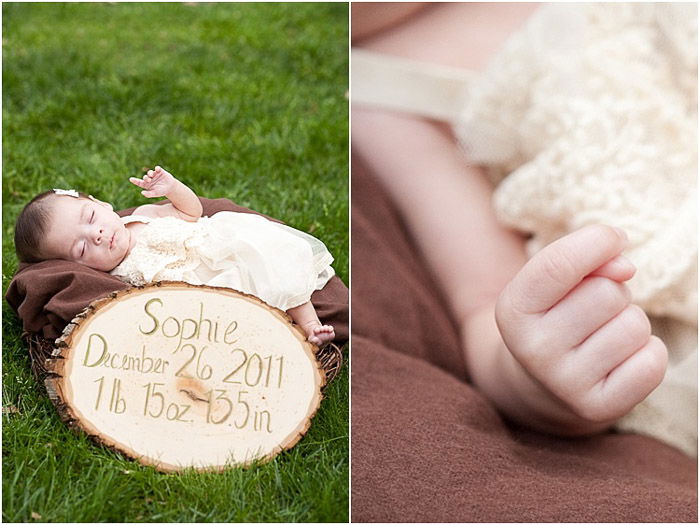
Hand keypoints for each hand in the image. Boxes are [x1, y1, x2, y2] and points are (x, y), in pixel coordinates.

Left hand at [129, 166, 177, 197]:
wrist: (171, 188)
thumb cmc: (162, 191)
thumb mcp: (155, 193)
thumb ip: (149, 194)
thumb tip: (142, 193)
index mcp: (147, 185)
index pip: (139, 182)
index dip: (135, 181)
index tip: (131, 179)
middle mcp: (150, 179)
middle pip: (145, 177)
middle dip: (146, 178)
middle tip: (148, 179)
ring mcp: (155, 174)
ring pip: (150, 172)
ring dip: (150, 173)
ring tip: (152, 175)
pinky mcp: (160, 171)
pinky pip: (157, 168)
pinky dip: (157, 168)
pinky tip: (157, 170)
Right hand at [495, 225, 666, 424]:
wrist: (541, 383)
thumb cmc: (553, 316)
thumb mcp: (551, 281)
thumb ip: (583, 257)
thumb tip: (625, 267)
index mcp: (513, 310)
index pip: (561, 263)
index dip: (598, 241)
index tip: (612, 239)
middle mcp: (533, 349)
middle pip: (608, 293)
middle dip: (612, 292)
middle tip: (592, 311)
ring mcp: (564, 383)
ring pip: (635, 325)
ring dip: (628, 322)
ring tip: (602, 335)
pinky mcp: (598, 408)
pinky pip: (653, 361)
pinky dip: (646, 353)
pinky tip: (618, 359)